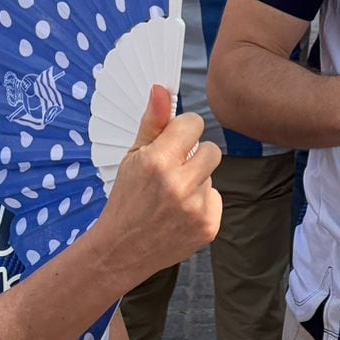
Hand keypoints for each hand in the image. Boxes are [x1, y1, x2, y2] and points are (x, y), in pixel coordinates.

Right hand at [92, 87, 221, 286]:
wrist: (122, 250)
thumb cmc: (125, 199)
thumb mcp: (132, 157)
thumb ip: (152, 123)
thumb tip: (162, 89)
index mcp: (158, 161)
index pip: (194, 124)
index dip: (183, 130)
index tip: (174, 141)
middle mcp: (180, 184)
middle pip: (211, 149)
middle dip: (195, 155)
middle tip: (174, 169)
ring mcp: (197, 208)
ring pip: (211, 175)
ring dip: (197, 180)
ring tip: (173, 195)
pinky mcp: (209, 226)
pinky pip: (216, 198)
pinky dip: (202, 203)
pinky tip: (181, 212)